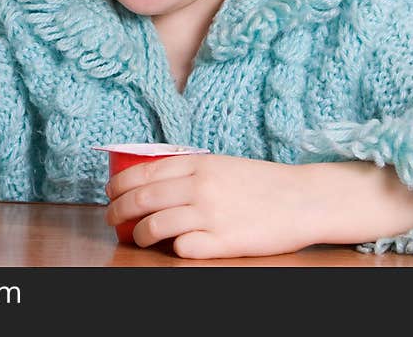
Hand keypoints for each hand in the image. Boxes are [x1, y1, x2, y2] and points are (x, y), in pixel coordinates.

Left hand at [104, 154, 324, 258]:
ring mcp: (210, 215)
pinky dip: (173, 249)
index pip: (142, 171)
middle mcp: (200, 186)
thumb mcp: (221, 164)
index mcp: (198, 164)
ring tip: (139, 238)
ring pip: (154, 225)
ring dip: (139, 235)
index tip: (110, 193)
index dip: (118, 184)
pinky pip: (183, 248)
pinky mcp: (223, 242)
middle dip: (117, 211)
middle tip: (111, 218)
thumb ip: (189, 170)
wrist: (303, 199)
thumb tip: (152, 180)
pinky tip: (176, 247)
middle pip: (141, 199)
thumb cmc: (262, 182)